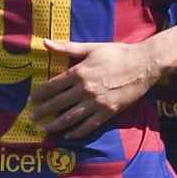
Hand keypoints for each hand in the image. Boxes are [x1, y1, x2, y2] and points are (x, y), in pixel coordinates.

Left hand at [28, 39, 158, 138]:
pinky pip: (89, 125)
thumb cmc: (118, 53)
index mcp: (79, 72)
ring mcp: (97, 102)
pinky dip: (77, 132)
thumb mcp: (92, 47)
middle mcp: (85, 89)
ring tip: (46, 128)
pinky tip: (68, 135)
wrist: (144, 64)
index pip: (52, 86)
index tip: (32, 99)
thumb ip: (68, 48)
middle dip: (43, 111)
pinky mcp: (108, 112)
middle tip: (32, 117)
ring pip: (71, 118)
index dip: (40, 94)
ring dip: (56, 125)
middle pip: (58, 104)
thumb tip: (46, 42)